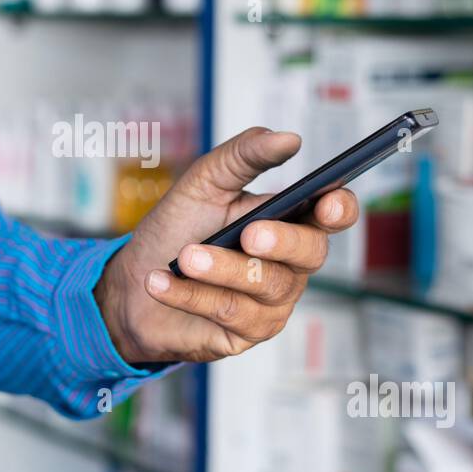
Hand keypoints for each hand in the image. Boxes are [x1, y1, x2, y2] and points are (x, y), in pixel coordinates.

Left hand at [95, 127, 357, 365]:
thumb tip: (289, 139)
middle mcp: (290, 263)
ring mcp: (273, 301)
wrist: (132, 283)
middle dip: (282, 241)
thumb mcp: (203, 183)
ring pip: (266, 285)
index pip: (333, 214)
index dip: (340, 209)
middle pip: (311, 253)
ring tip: (184, 258)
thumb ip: (244, 156)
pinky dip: (191, 294)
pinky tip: (161, 283)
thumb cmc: (175, 230)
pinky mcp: (248, 332)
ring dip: (221, 268)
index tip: (327, 203)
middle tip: (249, 234)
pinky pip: (231, 313)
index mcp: (288, 219)